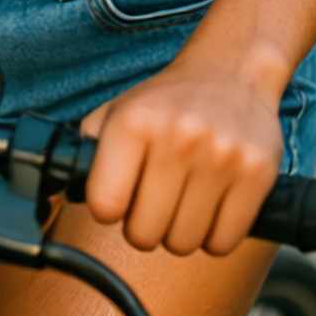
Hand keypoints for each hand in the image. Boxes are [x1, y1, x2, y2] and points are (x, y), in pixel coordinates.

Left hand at [82, 60, 281, 256]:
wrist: (232, 71)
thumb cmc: (168, 102)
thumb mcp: (117, 111)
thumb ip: (87, 151)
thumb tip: (59, 192)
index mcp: (133, 120)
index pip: (104, 206)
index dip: (110, 208)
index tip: (119, 196)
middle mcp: (177, 136)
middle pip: (144, 234)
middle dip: (145, 225)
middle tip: (156, 198)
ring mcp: (220, 155)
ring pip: (183, 244)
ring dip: (181, 231)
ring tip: (185, 196)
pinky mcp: (257, 174)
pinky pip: (222, 243)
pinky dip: (215, 235)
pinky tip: (213, 202)